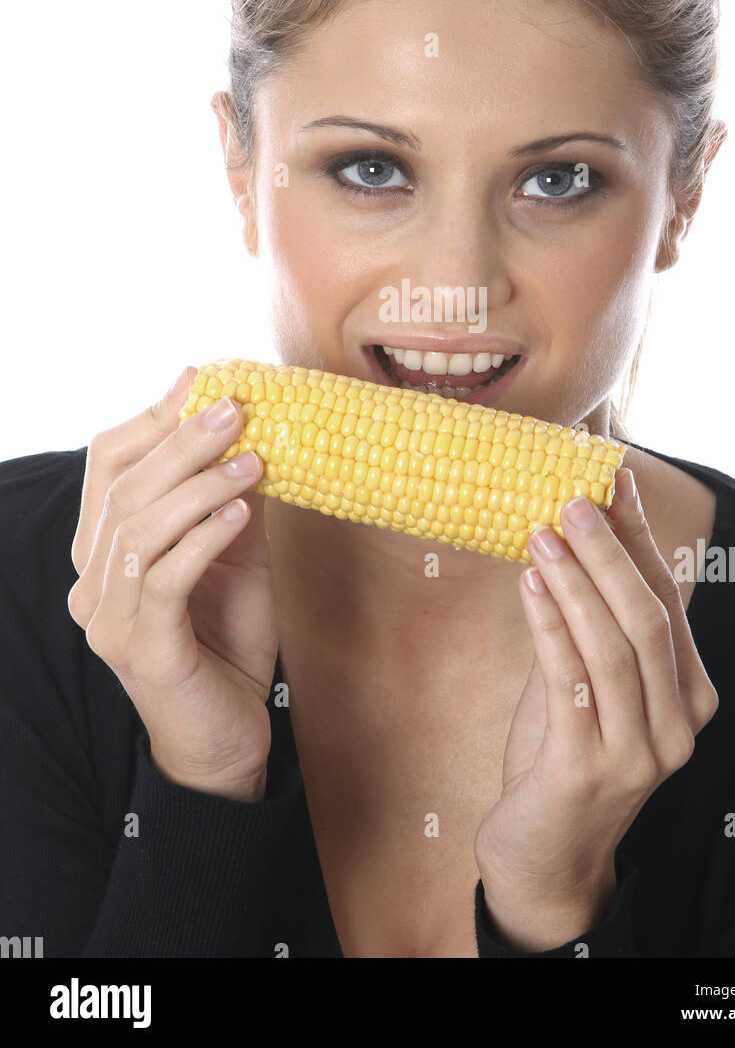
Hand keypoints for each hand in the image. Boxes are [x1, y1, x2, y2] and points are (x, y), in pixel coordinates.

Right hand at [68, 366, 277, 801]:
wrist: (228, 741)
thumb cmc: (228, 644)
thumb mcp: (237, 558)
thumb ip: (232, 502)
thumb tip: (254, 432)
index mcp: (103, 552)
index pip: (107, 466)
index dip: (152, 419)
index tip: (201, 381)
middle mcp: (92, 582)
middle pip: (123, 489)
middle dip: (180, 441)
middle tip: (236, 408)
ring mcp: (109, 619)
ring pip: (140, 529)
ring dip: (199, 486)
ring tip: (253, 461)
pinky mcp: (142, 650)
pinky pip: (163, 579)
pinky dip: (202, 539)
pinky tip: (241, 514)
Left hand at [474, 467, 718, 947]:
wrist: (544, 856)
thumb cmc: (561, 755)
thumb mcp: (585, 683)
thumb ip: (585, 625)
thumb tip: (563, 535)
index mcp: (689, 695)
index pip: (668, 599)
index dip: (641, 537)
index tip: (614, 481)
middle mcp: (677, 726)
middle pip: (648, 619)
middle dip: (610, 552)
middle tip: (573, 498)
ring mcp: (638, 753)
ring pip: (613, 648)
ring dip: (576, 582)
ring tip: (541, 531)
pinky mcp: (587, 770)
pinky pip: (570, 682)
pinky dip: (549, 625)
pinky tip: (528, 583)